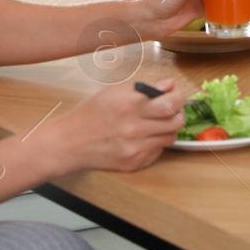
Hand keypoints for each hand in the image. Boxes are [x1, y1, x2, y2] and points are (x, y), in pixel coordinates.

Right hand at [51, 80, 185, 172]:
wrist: (70, 143)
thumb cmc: (91, 114)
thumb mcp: (114, 92)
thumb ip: (145, 89)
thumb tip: (169, 86)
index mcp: (130, 106)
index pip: (171, 102)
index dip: (179, 97)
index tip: (176, 95)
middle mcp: (135, 128)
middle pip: (176, 121)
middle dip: (178, 112)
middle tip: (171, 109)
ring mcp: (136, 148)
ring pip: (170, 137)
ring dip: (167, 128)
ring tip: (155, 122)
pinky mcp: (135, 163)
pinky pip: (158, 151)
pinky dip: (155, 142)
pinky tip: (143, 136)